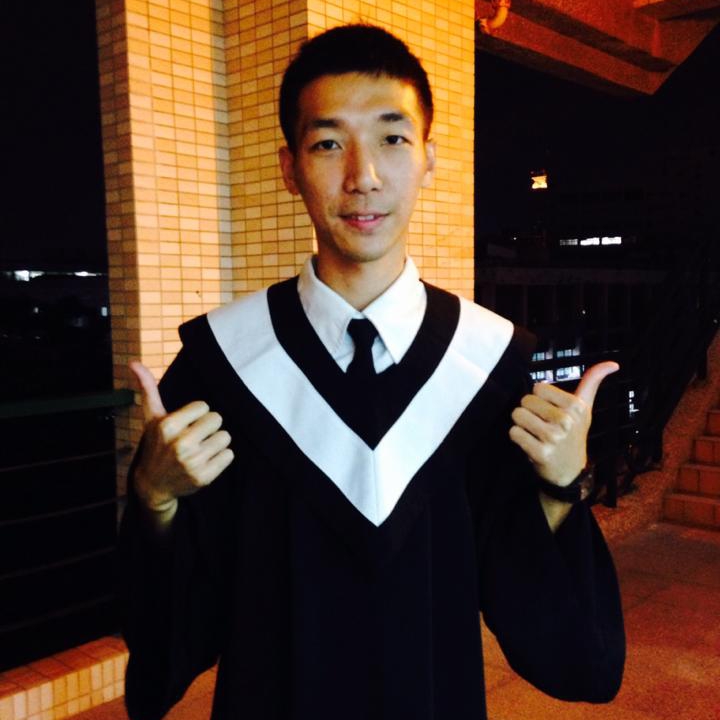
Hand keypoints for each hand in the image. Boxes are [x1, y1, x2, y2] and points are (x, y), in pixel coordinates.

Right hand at [129, 361, 233, 514]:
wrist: (153, 485)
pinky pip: (229, 455)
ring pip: (226, 437)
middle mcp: (181, 444)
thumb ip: (148, 389)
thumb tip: (134, 362)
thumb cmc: (156, 444)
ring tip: (200, 448)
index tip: (186, 423)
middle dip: (208, 426)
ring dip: (216, 441)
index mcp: (168, 426)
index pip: (204, 406)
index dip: (197, 414)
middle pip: (217, 419)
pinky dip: (221, 457)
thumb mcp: (151, 417)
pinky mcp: (204, 477)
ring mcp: (193, 462)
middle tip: (195, 436)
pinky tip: (205, 460)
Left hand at [509, 362, 618, 487]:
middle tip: (541, 424)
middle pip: (525, 400)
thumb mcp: (584, 409)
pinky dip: (517, 437)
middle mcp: (566, 421)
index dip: (539, 398)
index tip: (550, 410)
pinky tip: (530, 443)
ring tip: (534, 433)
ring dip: (521, 424)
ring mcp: (553, 437)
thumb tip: (613, 363)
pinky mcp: (540, 452)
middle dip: (528, 411)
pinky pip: (514, 432)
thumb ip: (592, 382)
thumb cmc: (574, 434)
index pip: (539, 387)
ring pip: (517, 415)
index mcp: (576, 406)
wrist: (569, 471)